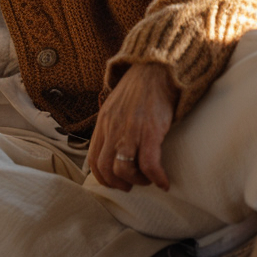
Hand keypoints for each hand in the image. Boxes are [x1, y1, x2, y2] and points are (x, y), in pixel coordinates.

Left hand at [88, 62, 177, 191]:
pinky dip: (156, 177)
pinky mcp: (150, 131)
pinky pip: (148, 164)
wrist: (154, 71)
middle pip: (105, 167)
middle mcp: (112, 129)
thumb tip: (113, 147)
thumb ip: (111, 126)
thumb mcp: (114, 107)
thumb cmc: (137, 90)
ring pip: (123, 168)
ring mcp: (130, 130)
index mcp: (103, 124)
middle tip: (132, 186)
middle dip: (118, 183)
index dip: (103, 177)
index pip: (93, 160)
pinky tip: (163, 182)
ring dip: (137, 181)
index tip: (115, 183)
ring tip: (149, 180)